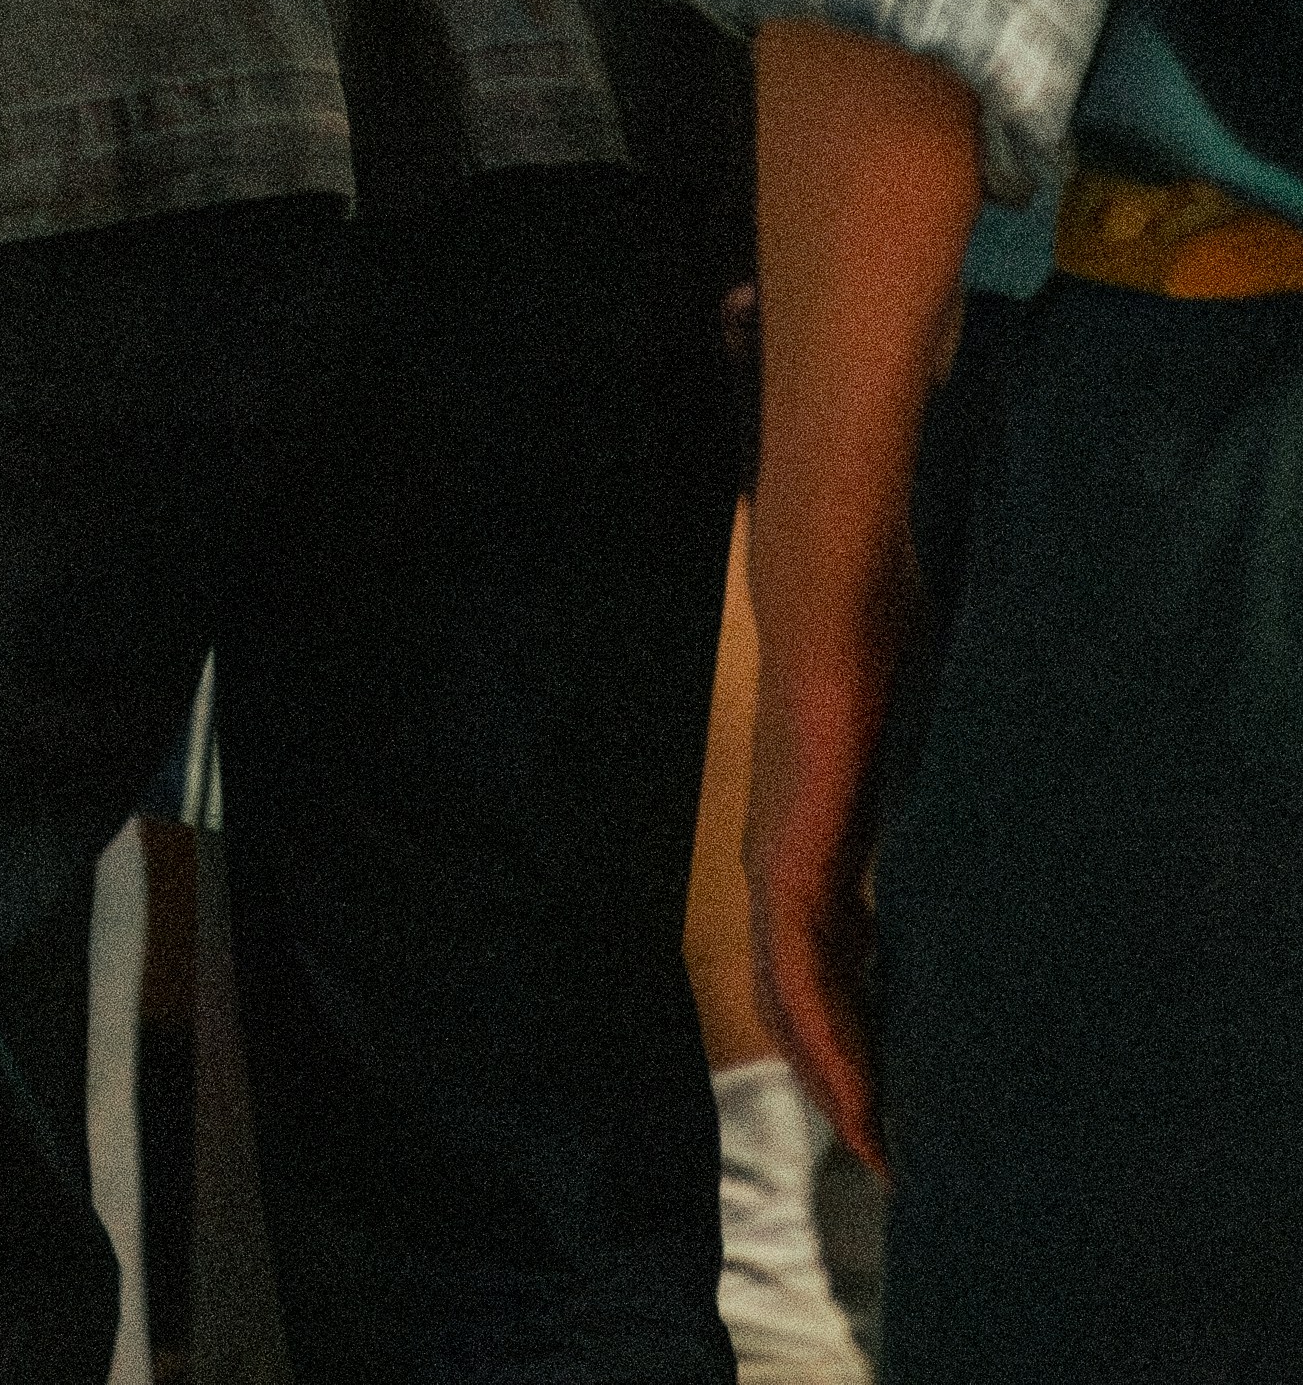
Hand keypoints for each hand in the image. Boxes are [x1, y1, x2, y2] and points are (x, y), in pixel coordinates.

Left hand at [746, 605, 904, 1172]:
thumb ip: (930, 808)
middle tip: (897, 1157)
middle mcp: (778, 862)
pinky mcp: (786, 860)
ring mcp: (774, 863)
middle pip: (801, 1004)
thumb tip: (978, 842)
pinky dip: (828, 1043)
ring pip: (794, 1006)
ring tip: (887, 1150)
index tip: (904, 1100)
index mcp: (808, 841)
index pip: (825, 965)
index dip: (858, 1035)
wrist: (841, 595)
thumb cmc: (886, 653)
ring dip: (837, 1082)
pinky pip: (799, 978)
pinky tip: (861, 1095)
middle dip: (846, 1082)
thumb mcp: (917, 759)